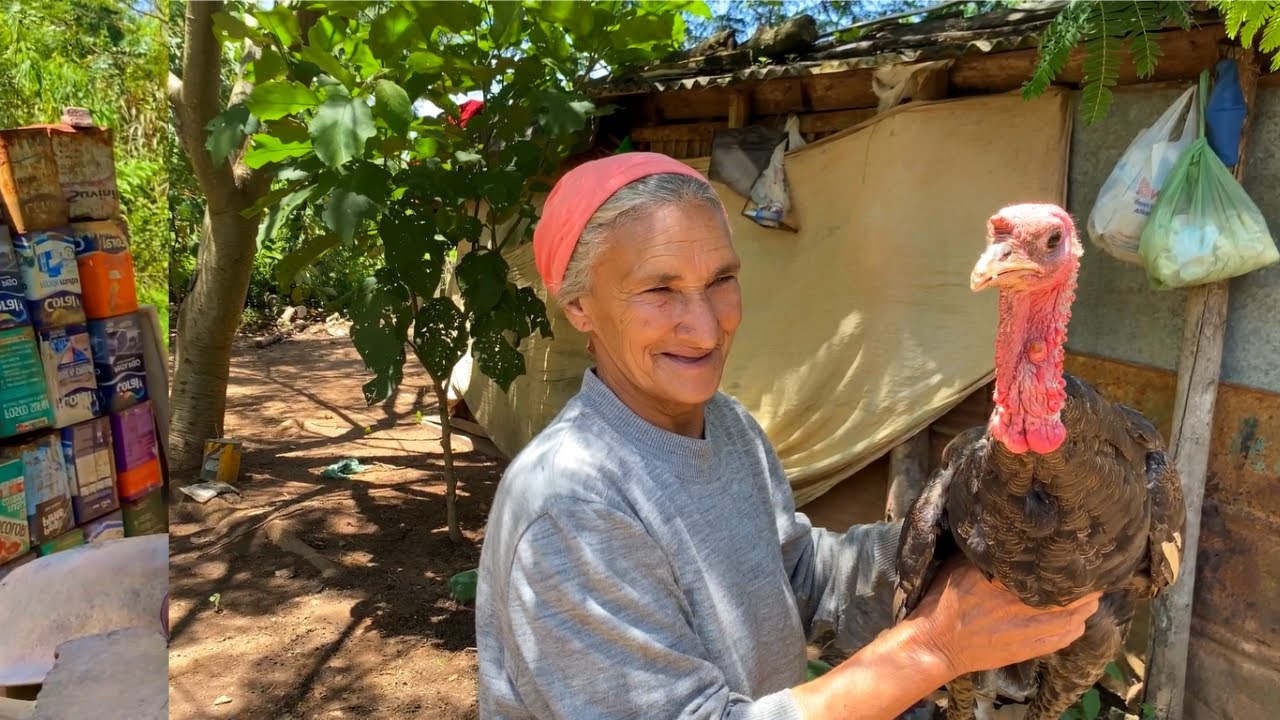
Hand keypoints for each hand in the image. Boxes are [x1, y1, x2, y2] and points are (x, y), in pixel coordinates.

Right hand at [905, 557, 1100, 676]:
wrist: (934, 644)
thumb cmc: (942, 601)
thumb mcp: (957, 565)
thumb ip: (985, 551)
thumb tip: (1003, 531)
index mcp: (1004, 582)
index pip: (1048, 569)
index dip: (1067, 560)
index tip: (1077, 549)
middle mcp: (1021, 606)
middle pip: (1070, 594)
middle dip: (1085, 583)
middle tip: (1093, 572)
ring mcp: (1028, 631)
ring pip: (1073, 618)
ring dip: (1086, 605)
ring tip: (1091, 593)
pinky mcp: (1028, 650)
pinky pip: (1064, 638)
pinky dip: (1076, 627)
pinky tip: (1078, 620)